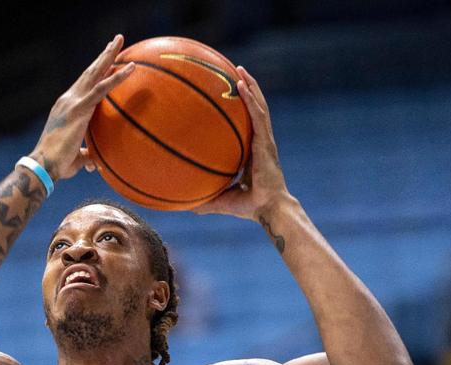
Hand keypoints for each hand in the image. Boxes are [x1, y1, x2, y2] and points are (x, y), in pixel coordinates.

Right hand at [30, 35, 134, 180]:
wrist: (44, 166)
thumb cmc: (58, 166)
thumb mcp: (76, 158)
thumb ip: (86, 155)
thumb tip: (95, 164)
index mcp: (66, 107)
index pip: (83, 85)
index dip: (95, 71)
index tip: (106, 60)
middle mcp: (68, 100)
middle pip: (89, 72)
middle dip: (103, 55)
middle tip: (115, 41)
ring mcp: (73, 102)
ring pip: (95, 73)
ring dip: (108, 55)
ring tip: (119, 40)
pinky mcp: (80, 109)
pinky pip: (102, 89)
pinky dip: (117, 77)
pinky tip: (131, 67)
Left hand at [194, 67, 288, 219]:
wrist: (267, 209)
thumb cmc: (248, 206)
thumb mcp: (221, 199)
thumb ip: (204, 198)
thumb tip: (182, 205)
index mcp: (253, 150)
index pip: (248, 124)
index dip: (243, 107)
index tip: (230, 93)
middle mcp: (261, 141)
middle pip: (255, 108)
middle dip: (247, 88)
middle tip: (234, 71)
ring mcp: (265, 140)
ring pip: (259, 106)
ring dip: (250, 86)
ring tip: (239, 69)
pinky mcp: (265, 142)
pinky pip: (258, 115)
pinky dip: (250, 98)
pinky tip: (241, 84)